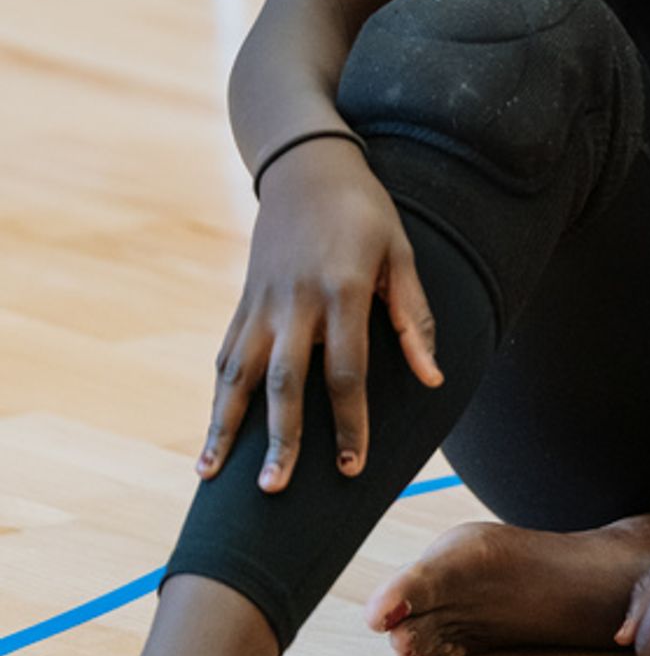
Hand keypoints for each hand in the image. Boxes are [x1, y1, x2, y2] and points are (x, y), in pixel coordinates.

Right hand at [196, 138, 441, 491]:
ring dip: (226, 426)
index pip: (345, 370)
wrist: (307, 166)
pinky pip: (226, 354)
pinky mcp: (244, 300)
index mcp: (341, 291)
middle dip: (281, 438)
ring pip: (239, 374)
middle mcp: (295, 301)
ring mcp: (262, 302)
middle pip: (285, 381)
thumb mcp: (400, 253)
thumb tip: (433, 379)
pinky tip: (213, 434)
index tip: (352, 467)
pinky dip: (217, 395)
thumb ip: (413, 317)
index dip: (349, 422)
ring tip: (211, 477)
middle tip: (275, 490)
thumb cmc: (365, 211)